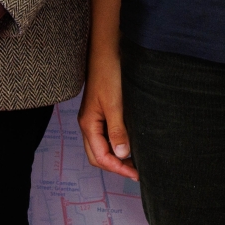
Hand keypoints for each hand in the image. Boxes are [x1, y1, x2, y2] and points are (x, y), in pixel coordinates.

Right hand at [79, 46, 137, 180]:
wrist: (106, 50)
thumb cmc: (108, 74)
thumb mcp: (114, 104)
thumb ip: (117, 130)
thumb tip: (120, 155)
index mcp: (88, 124)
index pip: (100, 157)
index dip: (117, 168)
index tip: (136, 174)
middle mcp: (88, 124)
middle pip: (98, 155)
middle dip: (115, 166)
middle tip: (136, 171)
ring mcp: (94, 118)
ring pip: (102, 146)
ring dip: (116, 156)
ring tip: (135, 161)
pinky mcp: (102, 111)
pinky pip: (106, 135)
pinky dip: (117, 143)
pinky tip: (130, 143)